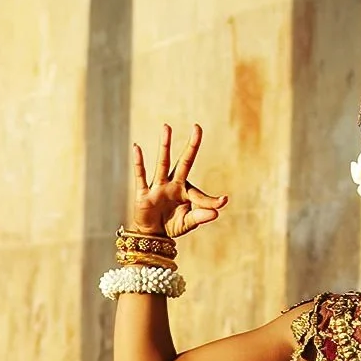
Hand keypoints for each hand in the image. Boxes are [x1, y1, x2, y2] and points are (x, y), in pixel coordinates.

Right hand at [130, 123, 227, 238]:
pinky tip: (137, 148)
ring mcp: (158, 187)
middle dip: (191, 146)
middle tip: (197, 127)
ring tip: (167, 127)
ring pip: (163, 164)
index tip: (224, 201)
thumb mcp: (188, 222)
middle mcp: (173, 185)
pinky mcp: (144, 194)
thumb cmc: (172, 224)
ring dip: (165, 145)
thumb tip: (216, 213)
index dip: (211, 201)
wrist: (152, 234)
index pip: (200, 195)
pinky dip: (139, 162)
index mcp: (185, 192)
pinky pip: (141, 175)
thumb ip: (200, 216)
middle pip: (184, 163)